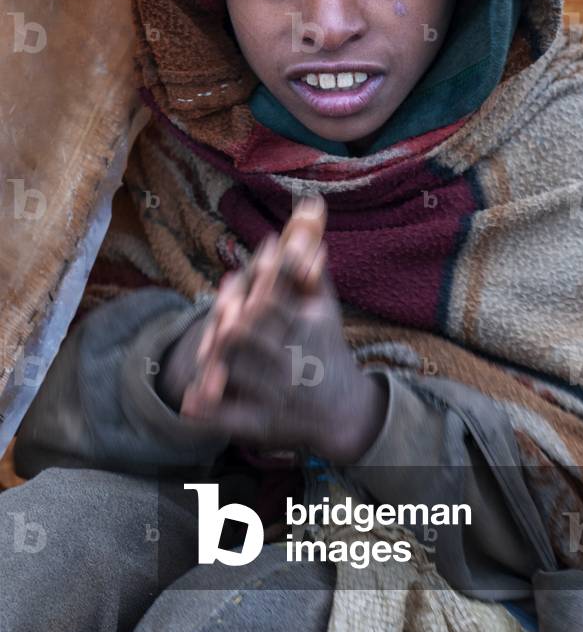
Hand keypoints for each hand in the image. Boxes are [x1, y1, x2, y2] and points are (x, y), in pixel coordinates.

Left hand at [170, 197, 387, 463]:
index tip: (237, 273)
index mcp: (305, 330)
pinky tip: (190, 400)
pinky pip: (229, 418)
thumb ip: (310, 263)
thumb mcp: (324, 308)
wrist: (343, 413)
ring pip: (236, 373)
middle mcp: (289, 362)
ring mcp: (273, 394)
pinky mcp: (260, 424)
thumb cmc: (326, 348)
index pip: (275, 302)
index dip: (256, 286)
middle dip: (233, 321)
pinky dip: (209, 411)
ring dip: (216, 360)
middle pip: (250, 336)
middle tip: (219, 307)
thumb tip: (310, 207)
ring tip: (204, 345)